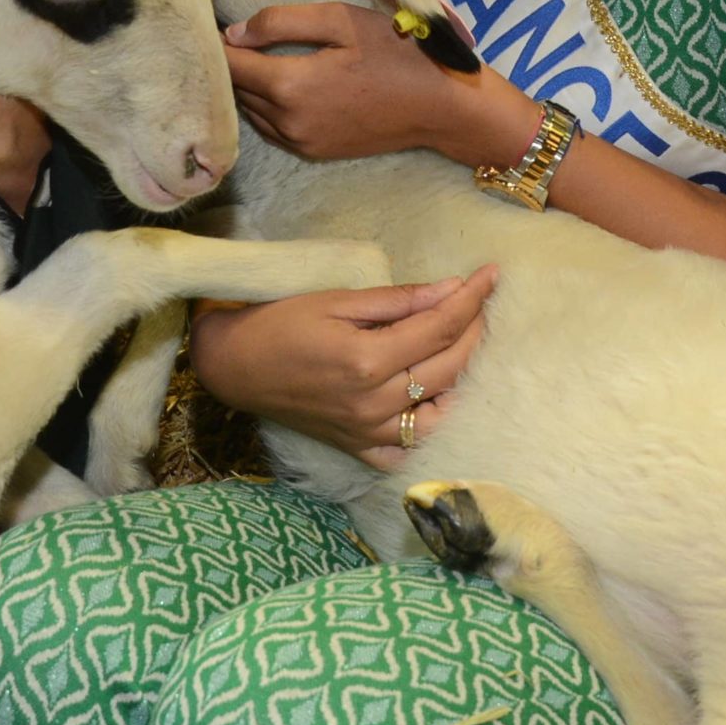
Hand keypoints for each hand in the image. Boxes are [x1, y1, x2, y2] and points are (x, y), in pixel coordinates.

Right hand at [189, 266, 496, 469]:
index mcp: (367, 360)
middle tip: (481, 301)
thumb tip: (450, 288)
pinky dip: (429, 427)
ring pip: (440, 411)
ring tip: (465, 344)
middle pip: (449, 367)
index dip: (471, 298)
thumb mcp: (336, 300)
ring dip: (462, 376)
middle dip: (474, 329)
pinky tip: (436, 401)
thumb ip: (397, 300)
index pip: (440, 327)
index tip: (491, 274)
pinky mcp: (358, 447)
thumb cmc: (279, 323)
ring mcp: (367, 431)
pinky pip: (407, 449)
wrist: (234, 365)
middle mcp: (373, 403)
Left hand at [226, 4, 530, 166]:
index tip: (205, 23)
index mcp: (290, 86)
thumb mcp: (341, 20)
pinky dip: (263, 106)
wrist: (439, 106)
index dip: (213, 44)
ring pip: (249, 111)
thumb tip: (233, 34)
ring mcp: (300, 142)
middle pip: (235, 91)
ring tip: (245, 56)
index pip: (229, 66)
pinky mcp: (313, 151)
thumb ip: (281, 22)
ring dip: (244, 87)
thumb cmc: (396, 52)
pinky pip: (270, 127)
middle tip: (222, 35)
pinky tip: (272, 82)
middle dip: (227, 65)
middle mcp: (287, 122)